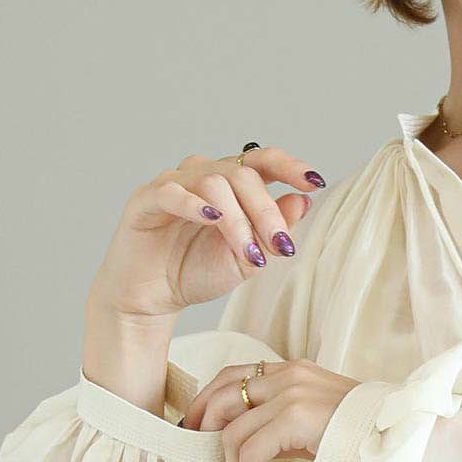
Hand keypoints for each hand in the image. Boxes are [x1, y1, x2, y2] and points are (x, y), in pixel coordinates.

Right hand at [91, 145, 326, 320]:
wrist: (152, 299)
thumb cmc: (195, 272)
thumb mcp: (246, 259)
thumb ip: (271, 232)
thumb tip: (302, 201)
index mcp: (231, 185)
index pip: (263, 162)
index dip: (290, 167)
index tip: (315, 182)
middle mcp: (202, 175)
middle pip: (242, 176)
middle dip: (267, 212)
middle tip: (281, 246)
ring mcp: (173, 184)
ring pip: (213, 183)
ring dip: (237, 220)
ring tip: (247, 253)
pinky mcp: (146, 200)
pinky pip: (172, 192)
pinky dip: (194, 204)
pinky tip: (211, 218)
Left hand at [180, 358, 359, 461]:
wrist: (398, 438)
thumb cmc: (360, 435)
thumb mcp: (313, 420)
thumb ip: (277, 423)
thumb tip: (239, 447)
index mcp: (291, 370)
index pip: (232, 375)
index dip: (206, 402)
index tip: (197, 431)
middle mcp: (288, 375)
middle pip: (221, 396)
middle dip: (204, 431)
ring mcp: (291, 394)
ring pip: (232, 431)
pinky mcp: (296, 417)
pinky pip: (251, 452)